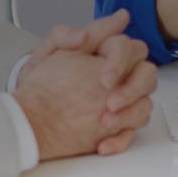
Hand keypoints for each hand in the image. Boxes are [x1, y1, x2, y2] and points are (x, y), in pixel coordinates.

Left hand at [15, 10, 158, 159]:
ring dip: (129, 116)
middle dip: (132, 89)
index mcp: (107, 52)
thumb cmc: (41, 80)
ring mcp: (122, 101)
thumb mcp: (47, 53)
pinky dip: (119, 140)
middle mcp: (121, 75)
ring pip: (144, 105)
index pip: (128, 47)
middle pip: (147, 74)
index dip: (120, 62)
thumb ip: (65, 35)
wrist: (30, 112)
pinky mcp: (118, 125)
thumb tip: (85, 31)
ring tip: (104, 124)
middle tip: (111, 102)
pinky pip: (130, 133)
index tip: (105, 79)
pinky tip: (102, 145)